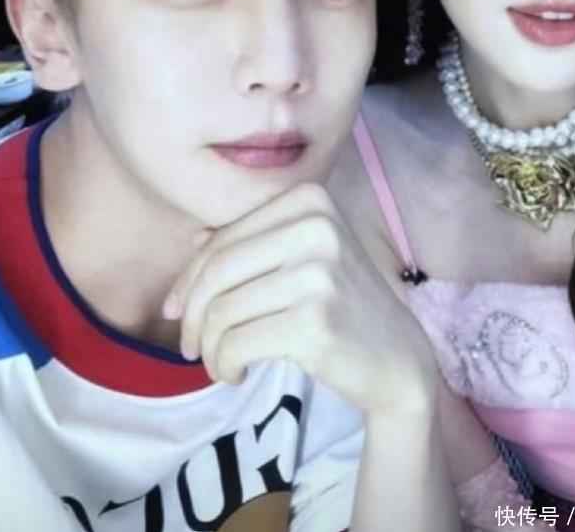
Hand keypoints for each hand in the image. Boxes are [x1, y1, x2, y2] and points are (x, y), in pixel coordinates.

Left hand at [163, 183, 435, 416]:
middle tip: (190, 347)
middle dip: (191, 317)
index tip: (176, 311)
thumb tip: (193, 242)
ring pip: (220, 312)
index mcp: (311, 200)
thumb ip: (250, 243)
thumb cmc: (341, 304)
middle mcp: (317, 227)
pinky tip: (237, 374)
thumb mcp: (302, 258)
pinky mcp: (315, 323)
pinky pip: (235, 345)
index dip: (188, 279)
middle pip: (216, 272)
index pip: (223, 239)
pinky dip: (224, 366)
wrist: (398, 357)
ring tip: (220, 363)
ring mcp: (319, 274)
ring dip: (208, 349)